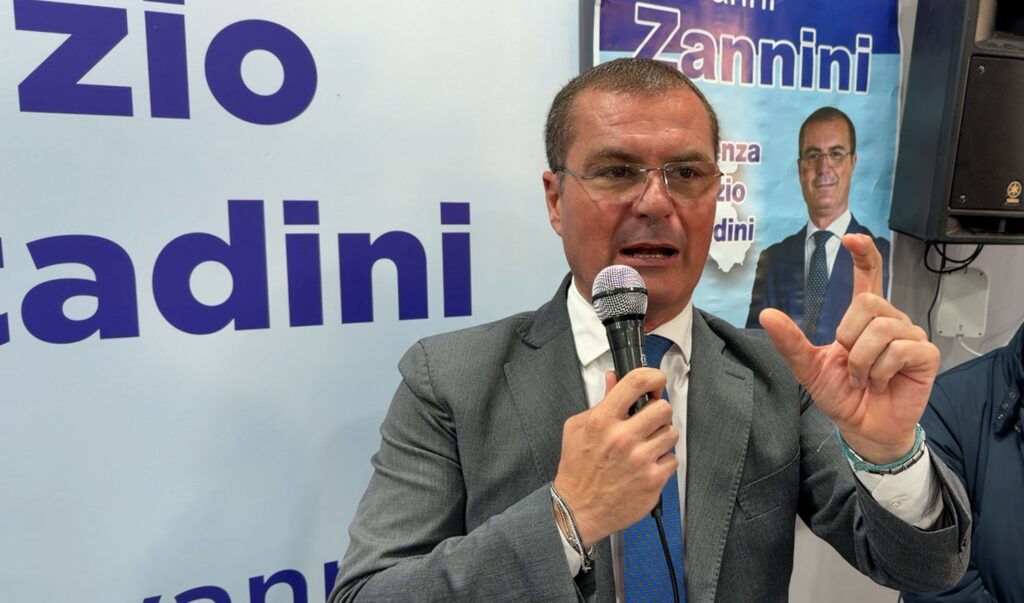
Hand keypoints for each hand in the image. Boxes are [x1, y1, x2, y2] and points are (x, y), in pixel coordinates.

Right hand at [553, 367, 676, 546]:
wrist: (577, 510)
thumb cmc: (577, 470)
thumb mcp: (578, 428)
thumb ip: (600, 401)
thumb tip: (613, 379)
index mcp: (602, 421)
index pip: (636, 382)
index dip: (653, 376)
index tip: (656, 380)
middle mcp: (622, 438)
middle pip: (663, 407)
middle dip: (658, 412)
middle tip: (649, 420)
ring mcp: (640, 460)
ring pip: (671, 433)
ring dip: (662, 437)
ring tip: (647, 445)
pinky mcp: (652, 480)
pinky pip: (672, 459)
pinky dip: (663, 461)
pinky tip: (647, 465)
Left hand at [759, 234, 938, 463]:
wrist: (862, 428)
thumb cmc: (842, 394)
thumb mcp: (809, 367)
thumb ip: (791, 342)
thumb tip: (767, 315)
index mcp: (864, 318)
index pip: (869, 275)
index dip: (864, 254)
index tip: (851, 239)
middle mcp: (890, 321)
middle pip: (869, 302)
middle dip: (850, 335)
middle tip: (850, 364)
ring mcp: (911, 336)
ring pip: (882, 328)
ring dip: (863, 360)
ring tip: (864, 378)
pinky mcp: (926, 355)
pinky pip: (900, 349)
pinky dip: (881, 370)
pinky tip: (881, 383)